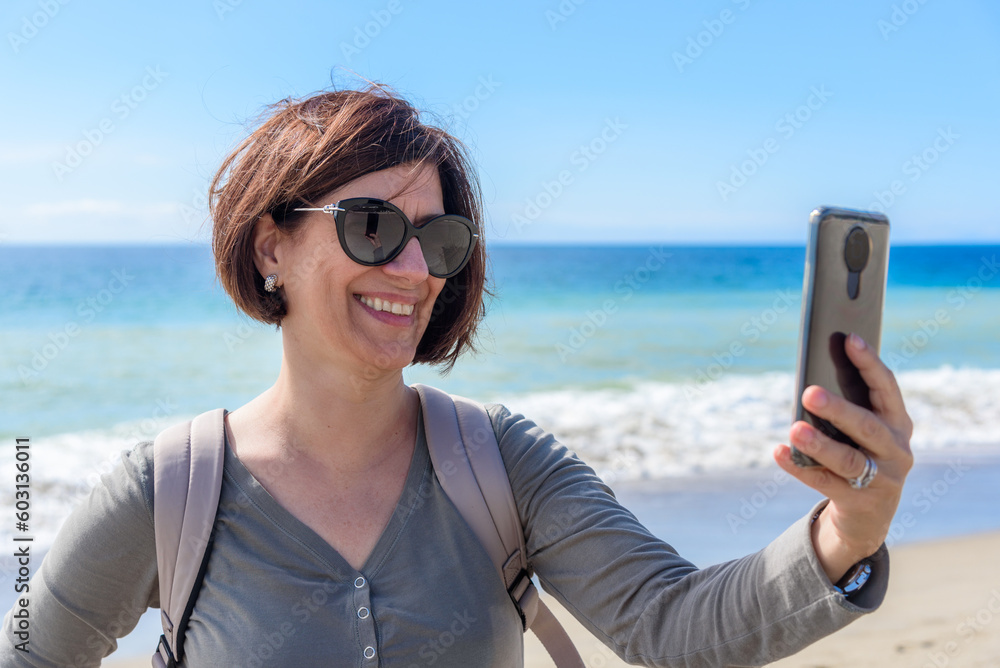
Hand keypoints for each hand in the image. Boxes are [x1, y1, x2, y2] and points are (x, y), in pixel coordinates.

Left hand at [774, 332, 913, 582]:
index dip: (869, 363)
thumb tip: (812, 376)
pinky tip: (779, 451)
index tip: (850, 338)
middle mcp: (896, 449)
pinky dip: (799, 466)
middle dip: (838, 409)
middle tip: (808, 392)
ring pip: (848, 460)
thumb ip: (850, 404)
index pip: (887, 387)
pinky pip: (824, 483)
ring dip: (820, 444)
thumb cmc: (861, 453)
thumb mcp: (863, 431)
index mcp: (899, 422)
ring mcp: (881, 479)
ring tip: (795, 429)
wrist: (869, 515)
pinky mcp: (860, 502)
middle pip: (866, 426)